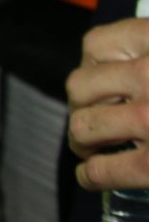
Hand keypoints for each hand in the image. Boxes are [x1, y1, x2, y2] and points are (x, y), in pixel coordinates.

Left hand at [69, 17, 148, 191]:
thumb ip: (147, 53)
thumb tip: (120, 67)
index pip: (95, 45)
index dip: (91, 66)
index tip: (102, 79)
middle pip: (79, 86)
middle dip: (82, 106)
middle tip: (97, 119)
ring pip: (83, 126)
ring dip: (83, 140)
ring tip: (96, 146)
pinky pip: (102, 170)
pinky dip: (92, 175)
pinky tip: (93, 175)